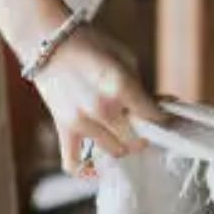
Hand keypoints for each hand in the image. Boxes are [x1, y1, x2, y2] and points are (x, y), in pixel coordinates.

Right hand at [33, 25, 165, 175]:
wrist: (48, 42)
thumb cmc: (91, 44)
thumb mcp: (126, 58)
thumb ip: (142, 86)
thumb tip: (161, 106)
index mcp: (122, 86)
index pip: (153, 116)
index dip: (163, 118)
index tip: (165, 117)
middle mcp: (103, 108)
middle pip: (136, 139)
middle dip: (145, 133)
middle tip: (146, 126)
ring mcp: (82, 122)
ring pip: (115, 152)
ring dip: (123, 144)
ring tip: (124, 133)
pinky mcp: (64, 130)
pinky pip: (75, 164)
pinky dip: (88, 171)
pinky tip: (98, 168)